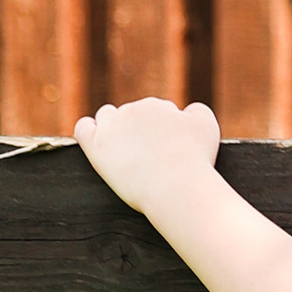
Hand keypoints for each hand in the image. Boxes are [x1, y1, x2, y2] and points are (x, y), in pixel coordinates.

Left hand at [72, 96, 221, 213]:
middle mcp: (133, 110)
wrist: (177, 185)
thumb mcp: (208, 128)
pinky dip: (88, 131)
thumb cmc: (196, 162)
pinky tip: (95, 143)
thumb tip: (186, 111)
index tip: (167, 153)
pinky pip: (83, 129)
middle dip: (139, 133)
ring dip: (113, 129)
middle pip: (132, 116)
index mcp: (157, 106)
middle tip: (150, 162)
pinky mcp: (96, 146)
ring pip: (107, 117)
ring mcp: (112, 127)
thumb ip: (197, 112)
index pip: (156, 113)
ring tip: (124, 154)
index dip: (161, 133)